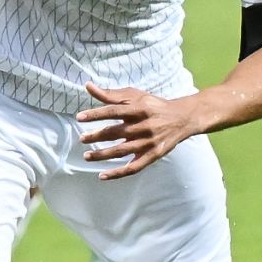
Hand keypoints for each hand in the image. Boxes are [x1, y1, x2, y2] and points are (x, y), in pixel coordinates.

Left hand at [74, 82, 203, 180]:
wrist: (182, 118)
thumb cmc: (153, 105)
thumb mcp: (135, 96)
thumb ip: (110, 94)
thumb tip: (87, 86)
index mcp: (139, 109)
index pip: (114, 111)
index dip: (96, 114)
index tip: (79, 117)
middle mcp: (143, 126)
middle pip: (116, 132)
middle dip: (96, 136)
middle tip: (81, 139)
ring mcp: (148, 143)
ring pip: (121, 151)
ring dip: (102, 155)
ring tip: (87, 156)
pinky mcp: (153, 156)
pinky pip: (133, 168)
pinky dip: (117, 173)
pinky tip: (102, 175)